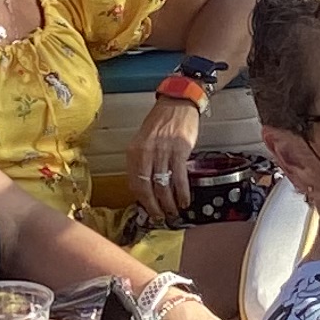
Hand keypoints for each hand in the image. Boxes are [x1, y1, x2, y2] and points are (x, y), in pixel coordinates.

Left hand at [128, 96, 201, 226]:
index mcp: (134, 151)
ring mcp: (163, 152)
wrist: (178, 102)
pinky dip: (182, 193)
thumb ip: (143, 161)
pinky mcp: (180, 151)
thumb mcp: (144, 140)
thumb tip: (146, 186)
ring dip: (169, 203)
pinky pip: (180, 178)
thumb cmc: (161, 121)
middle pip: (147, 188)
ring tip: (173, 211)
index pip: (134, 183)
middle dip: (154, 207)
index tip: (148, 210)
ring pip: (163, 186)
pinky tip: (185, 201)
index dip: (142, 201)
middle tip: (161, 217)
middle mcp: (146, 152)